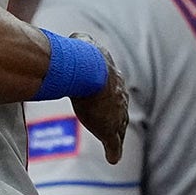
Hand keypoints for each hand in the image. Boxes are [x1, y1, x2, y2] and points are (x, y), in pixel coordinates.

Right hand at [67, 32, 127, 164]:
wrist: (89, 71)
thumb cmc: (83, 57)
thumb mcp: (82, 43)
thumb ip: (81, 40)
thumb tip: (75, 36)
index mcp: (113, 80)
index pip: (114, 92)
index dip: (109, 98)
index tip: (106, 103)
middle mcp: (119, 98)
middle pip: (120, 111)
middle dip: (117, 117)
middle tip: (114, 125)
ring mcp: (116, 115)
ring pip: (119, 128)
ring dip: (116, 134)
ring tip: (113, 144)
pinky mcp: (109, 130)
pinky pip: (114, 144)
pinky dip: (113, 151)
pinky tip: (113, 159)